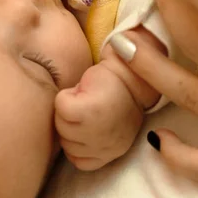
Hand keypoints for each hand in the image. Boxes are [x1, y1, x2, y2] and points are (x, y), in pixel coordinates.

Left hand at [55, 34, 162, 170]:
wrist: (137, 90)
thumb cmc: (112, 72)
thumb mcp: (101, 61)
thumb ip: (99, 54)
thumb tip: (107, 37)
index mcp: (97, 108)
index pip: (61, 108)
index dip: (66, 98)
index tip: (82, 90)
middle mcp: (102, 134)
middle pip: (61, 129)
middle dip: (67, 115)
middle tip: (83, 103)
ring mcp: (105, 149)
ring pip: (68, 146)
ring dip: (73, 132)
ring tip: (87, 117)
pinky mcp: (104, 160)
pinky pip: (78, 160)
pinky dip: (79, 149)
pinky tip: (89, 132)